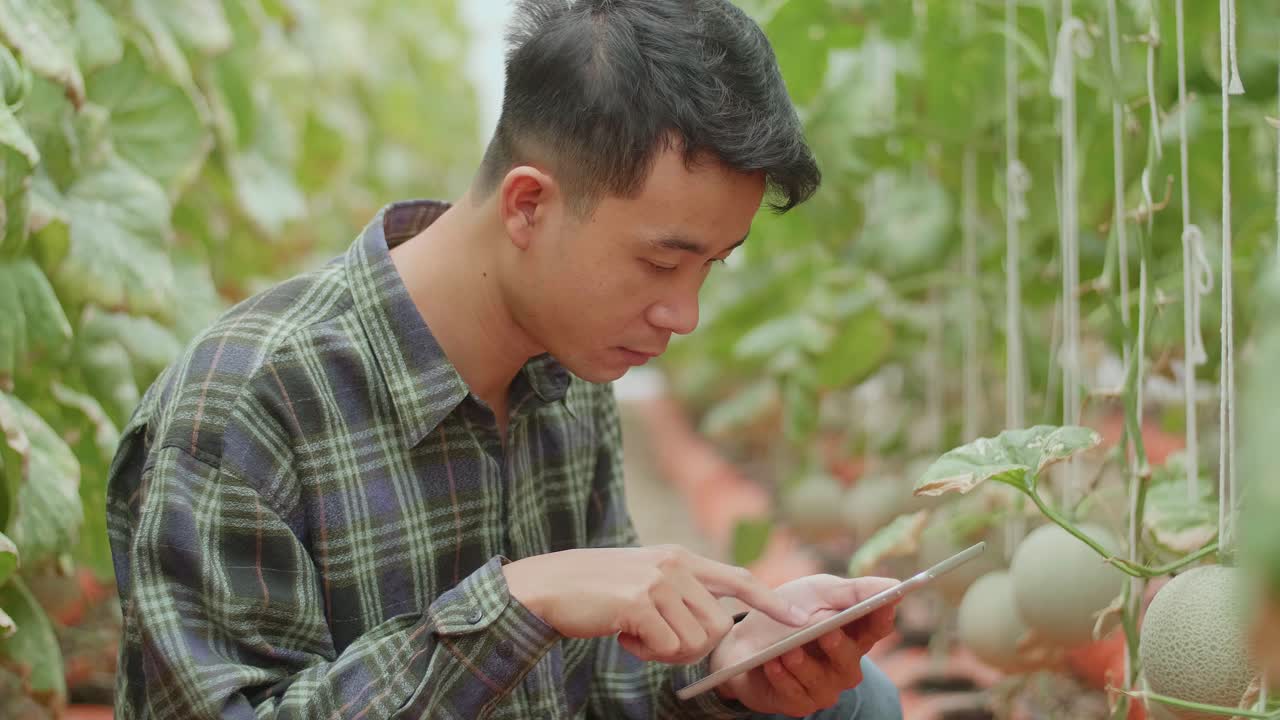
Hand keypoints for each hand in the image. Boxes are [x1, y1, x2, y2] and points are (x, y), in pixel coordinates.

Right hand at [502, 545, 807, 664]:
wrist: (551, 586)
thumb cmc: (598, 593)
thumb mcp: (646, 579)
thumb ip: (680, 591)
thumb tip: (713, 625)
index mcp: (681, 559)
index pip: (737, 580)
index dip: (770, 601)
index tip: (800, 619)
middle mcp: (676, 565)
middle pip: (717, 627)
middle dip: (692, 646)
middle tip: (655, 640)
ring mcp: (658, 582)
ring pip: (694, 642)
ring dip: (666, 652)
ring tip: (637, 634)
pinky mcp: (640, 602)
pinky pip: (666, 648)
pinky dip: (645, 653)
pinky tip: (623, 636)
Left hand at [708, 574, 899, 715]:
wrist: (743, 640)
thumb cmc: (787, 613)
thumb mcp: (817, 592)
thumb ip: (852, 591)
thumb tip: (893, 585)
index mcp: (853, 634)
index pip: (878, 628)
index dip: (883, 617)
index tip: (884, 603)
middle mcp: (843, 664)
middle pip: (851, 661)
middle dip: (839, 647)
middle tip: (827, 633)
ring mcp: (823, 686)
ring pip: (822, 681)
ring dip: (804, 664)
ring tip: (788, 650)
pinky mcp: (799, 702)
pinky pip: (795, 694)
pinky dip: (783, 678)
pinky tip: (772, 663)